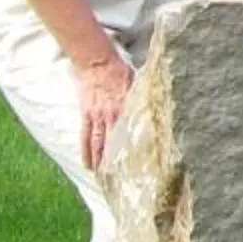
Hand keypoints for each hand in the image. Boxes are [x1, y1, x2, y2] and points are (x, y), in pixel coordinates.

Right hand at [76, 50, 133, 170]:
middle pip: (113, 144)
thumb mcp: (137, 83)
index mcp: (125, 109)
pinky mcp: (85, 115)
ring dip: (99, 161)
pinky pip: (84, 137)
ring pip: (97, 144)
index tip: (140, 167)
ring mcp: (96, 117)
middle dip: (115, 162)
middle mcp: (110, 116)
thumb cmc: (119, 70)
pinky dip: (85, 151)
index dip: (133, 151)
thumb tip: (158, 108)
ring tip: (102, 177)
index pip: (130, 135)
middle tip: (120, 181)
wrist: (96, 60)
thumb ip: (144, 99)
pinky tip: (87, 164)